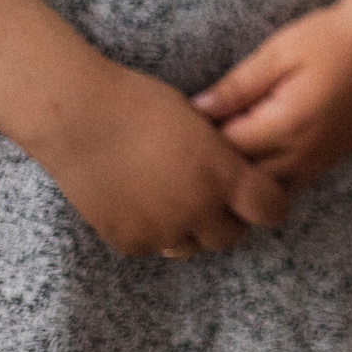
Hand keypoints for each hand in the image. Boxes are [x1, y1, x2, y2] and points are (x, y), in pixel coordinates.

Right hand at [29, 59, 286, 257]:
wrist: (80, 118)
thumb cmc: (142, 104)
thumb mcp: (200, 123)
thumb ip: (223, 155)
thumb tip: (239, 171)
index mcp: (224, 175)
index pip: (271, 209)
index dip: (268, 203)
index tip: (258, 195)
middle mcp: (198, 209)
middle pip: (230, 236)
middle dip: (226, 220)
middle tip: (210, 197)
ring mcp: (162, 230)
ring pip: (190, 247)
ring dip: (189, 230)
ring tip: (171, 198)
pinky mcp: (128, 241)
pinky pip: (152, 246)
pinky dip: (151, 231)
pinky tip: (138, 201)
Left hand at [192, 0, 351, 190]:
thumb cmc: (334, 36)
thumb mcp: (279, 50)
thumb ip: (237, 86)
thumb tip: (196, 111)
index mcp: (289, 124)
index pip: (227, 153)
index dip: (199, 143)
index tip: (181, 127)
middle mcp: (306, 152)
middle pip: (245, 181)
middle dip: (218, 167)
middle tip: (196, 142)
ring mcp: (322, 159)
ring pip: (268, 191)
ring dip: (244, 177)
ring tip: (226, 149)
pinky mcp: (332, 158)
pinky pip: (291, 184)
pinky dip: (268, 177)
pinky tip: (257, 150)